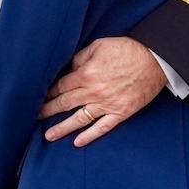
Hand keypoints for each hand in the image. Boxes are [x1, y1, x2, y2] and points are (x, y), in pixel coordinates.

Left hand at [37, 37, 166, 146]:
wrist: (154, 60)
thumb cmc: (126, 49)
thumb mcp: (98, 46)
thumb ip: (80, 58)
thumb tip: (69, 70)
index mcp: (86, 74)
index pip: (61, 86)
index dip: (48, 92)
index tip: (39, 97)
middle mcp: (93, 92)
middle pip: (65, 103)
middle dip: (48, 110)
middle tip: (34, 117)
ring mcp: (107, 105)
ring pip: (79, 119)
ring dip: (62, 128)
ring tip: (48, 136)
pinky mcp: (121, 112)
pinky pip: (102, 127)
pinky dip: (89, 136)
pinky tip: (77, 142)